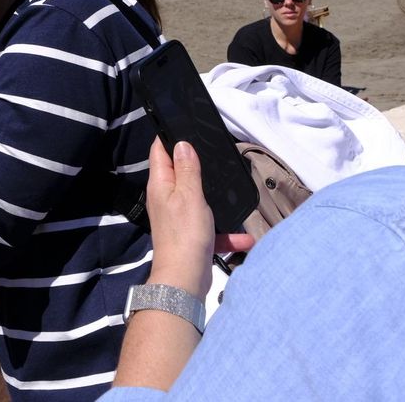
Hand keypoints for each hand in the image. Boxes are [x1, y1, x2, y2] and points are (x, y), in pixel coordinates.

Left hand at [143, 139, 253, 299]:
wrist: (184, 280)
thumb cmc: (185, 234)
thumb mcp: (190, 196)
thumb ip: (188, 170)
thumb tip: (181, 144)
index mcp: (161, 185)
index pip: (159, 151)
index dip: (169, 136)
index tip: (184, 124)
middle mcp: (165, 198)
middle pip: (180, 173)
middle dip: (196, 164)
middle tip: (215, 153)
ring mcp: (178, 217)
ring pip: (199, 200)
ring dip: (216, 200)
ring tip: (232, 190)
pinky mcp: (191, 234)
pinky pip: (211, 228)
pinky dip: (226, 232)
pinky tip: (245, 238)